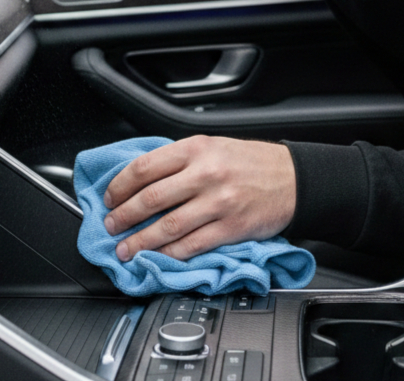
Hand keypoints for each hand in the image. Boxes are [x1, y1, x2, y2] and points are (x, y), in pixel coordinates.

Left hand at [103, 136, 296, 261]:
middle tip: (110, 227)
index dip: (119, 186)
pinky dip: (169, 254)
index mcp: (195, 149)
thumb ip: (178, 161)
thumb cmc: (250, 162)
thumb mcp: (211, 147)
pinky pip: (192, 245)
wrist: (295, 178)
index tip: (108, 198)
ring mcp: (218, 202)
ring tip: (125, 249)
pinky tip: (156, 257)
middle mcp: (205, 173)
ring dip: (140, 241)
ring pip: (168, 225)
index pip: (144, 167)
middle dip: (123, 216)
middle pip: (151, 198)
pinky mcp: (231, 227)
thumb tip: (139, 180)